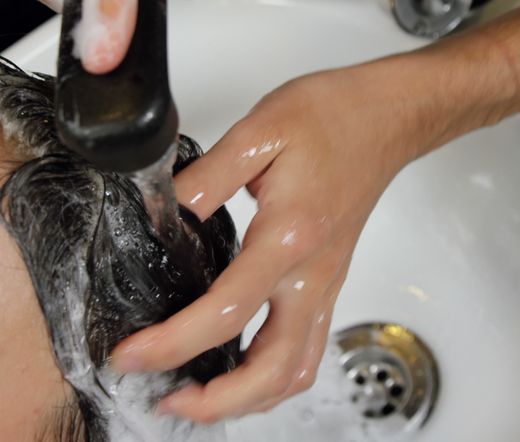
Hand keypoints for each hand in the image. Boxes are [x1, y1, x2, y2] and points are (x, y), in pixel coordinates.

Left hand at [110, 55, 436, 420]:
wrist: (386, 117)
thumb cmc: (333, 117)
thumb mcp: (260, 130)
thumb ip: (207, 176)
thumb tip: (163, 211)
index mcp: (289, 237)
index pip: (227, 312)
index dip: (173, 343)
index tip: (133, 354)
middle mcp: (312, 274)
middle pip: (271, 370)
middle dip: (216, 402)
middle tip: (165, 400)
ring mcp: (325, 284)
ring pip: (294, 372)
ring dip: (246, 400)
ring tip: (199, 397)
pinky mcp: (328, 284)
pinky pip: (305, 353)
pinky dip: (271, 379)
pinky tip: (241, 371)